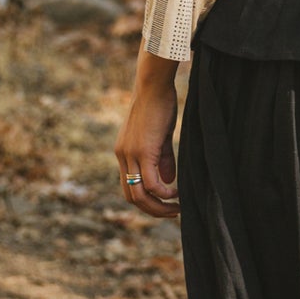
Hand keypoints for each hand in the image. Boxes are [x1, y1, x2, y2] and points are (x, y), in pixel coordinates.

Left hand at [114, 48, 180, 218]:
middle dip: (153, 210)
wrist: (153, 85)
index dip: (147, 202)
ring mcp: (131, 155)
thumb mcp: (160, 136)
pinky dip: (164, 193)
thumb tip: (168, 182)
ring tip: (177, 208)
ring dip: (158, 207)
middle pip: (132, 197)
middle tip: (173, 213)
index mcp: (124, 153)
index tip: (166, 204)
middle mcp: (123, 157)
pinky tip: (176, 193)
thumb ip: (163, 159)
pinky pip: (151, 183)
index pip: (129, 188)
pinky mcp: (143, 151)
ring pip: (139, 194)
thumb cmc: (159, 105)